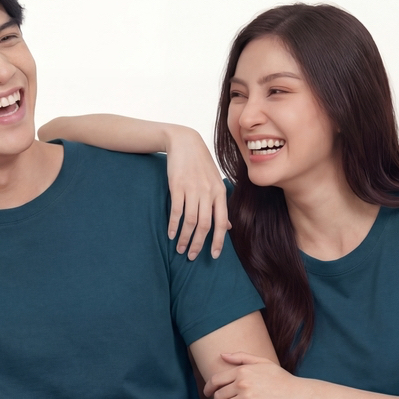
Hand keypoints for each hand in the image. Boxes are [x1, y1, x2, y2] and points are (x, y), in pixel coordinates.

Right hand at [165, 127, 229, 259]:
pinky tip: (171, 234)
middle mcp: (208, 192)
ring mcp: (193, 189)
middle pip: (205, 225)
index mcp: (219, 193)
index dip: (218, 241)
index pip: (221, 222)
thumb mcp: (215, 183)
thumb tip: (228, 227)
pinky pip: (176, 211)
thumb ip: (220, 206)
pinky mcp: (177, 186)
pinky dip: (173, 225)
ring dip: (184, 237)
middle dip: (198, 244)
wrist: (185, 142)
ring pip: (190, 221)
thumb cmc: (201, 165)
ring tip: (179, 249)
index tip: (213, 256)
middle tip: (191, 256)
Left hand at [205, 352, 306, 398]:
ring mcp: (247, 398)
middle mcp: (242, 383)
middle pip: (218, 395)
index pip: (216, 380)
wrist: (300, 394)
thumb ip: (241, 357)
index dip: (208, 388)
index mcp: (242, 371)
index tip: (207, 393)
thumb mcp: (263, 362)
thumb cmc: (282, 378)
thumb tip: (222, 355)